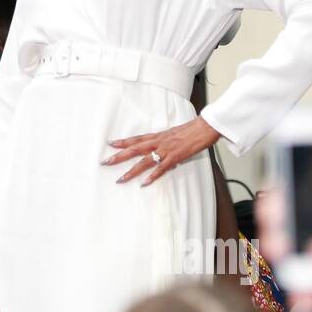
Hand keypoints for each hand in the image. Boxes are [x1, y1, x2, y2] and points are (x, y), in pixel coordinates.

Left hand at [104, 116, 220, 185]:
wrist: (205, 127)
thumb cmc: (191, 130)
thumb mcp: (174, 134)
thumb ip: (165, 142)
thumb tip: (160, 150)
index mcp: (158, 136)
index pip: (136, 139)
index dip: (123, 142)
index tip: (110, 144)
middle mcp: (159, 141)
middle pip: (134, 149)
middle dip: (119, 156)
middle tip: (106, 162)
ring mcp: (166, 149)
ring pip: (144, 161)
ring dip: (132, 171)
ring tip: (121, 179)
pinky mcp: (175, 157)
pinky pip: (161, 168)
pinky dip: (152, 176)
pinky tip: (144, 183)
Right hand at [267, 186, 311, 309]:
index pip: (307, 186)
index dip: (284, 195)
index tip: (274, 210)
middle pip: (291, 219)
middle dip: (279, 235)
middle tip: (278, 248)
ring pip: (293, 251)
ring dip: (291, 269)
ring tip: (297, 284)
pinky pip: (302, 275)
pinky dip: (302, 289)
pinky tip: (305, 298)